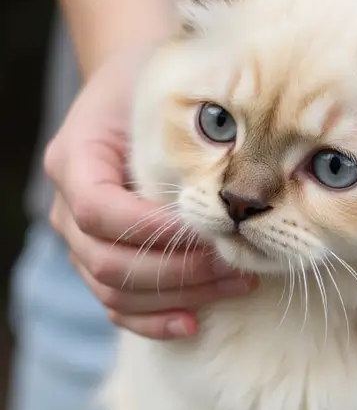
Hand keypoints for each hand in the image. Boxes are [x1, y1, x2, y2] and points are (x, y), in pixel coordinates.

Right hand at [45, 44, 255, 338]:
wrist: (132, 93)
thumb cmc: (153, 86)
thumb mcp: (164, 93)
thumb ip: (182, 132)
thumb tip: (238, 176)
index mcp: (74, 159)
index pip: (100, 211)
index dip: (151, 230)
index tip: (209, 227)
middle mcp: (66, 205)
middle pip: (107, 261)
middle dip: (178, 270)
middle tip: (235, 262)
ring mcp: (79, 240)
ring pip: (112, 291)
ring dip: (176, 296)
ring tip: (233, 284)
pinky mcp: (99, 261)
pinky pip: (116, 306)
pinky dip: (152, 320)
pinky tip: (193, 322)